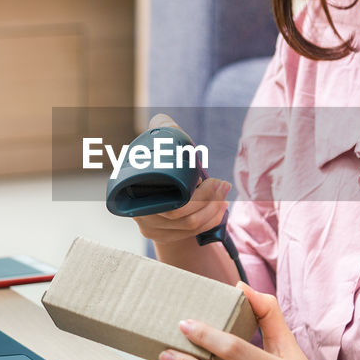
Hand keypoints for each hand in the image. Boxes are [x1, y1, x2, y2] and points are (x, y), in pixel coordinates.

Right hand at [132, 114, 230, 245]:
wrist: (154, 188)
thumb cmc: (160, 160)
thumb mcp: (162, 145)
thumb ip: (163, 129)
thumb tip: (164, 121)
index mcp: (134, 191)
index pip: (169, 203)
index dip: (197, 197)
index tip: (210, 179)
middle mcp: (140, 214)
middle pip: (180, 215)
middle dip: (209, 200)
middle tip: (223, 184)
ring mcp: (151, 229)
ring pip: (189, 226)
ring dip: (213, 210)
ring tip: (224, 194)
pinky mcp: (164, 237)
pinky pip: (191, 234)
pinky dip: (210, 221)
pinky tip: (220, 209)